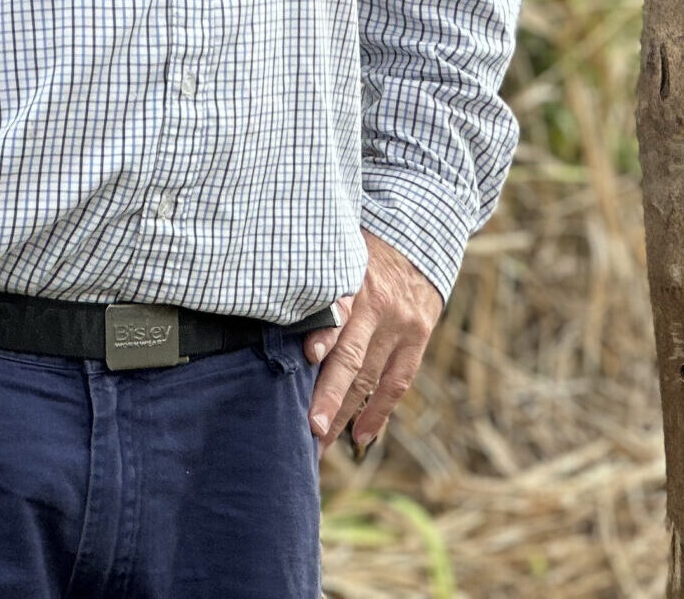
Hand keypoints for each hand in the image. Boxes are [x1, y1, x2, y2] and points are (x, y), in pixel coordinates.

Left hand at [304, 230, 442, 457]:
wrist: (419, 238)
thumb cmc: (361, 251)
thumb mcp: (338, 253)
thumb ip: (314, 282)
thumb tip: (264, 304)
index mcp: (353, 282)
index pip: (339, 310)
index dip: (325, 333)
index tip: (309, 357)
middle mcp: (378, 306)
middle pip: (352, 357)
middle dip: (329, 395)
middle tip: (310, 429)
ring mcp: (400, 325)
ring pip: (370, 377)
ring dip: (345, 414)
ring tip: (320, 445)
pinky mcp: (417, 337)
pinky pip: (398, 381)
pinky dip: (379, 411)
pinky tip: (361, 436)